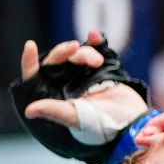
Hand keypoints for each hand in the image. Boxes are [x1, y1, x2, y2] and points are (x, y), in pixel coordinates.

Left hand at [19, 31, 147, 130]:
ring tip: (99, 62)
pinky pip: (95, 50)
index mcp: (55, 98)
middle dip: (64, 52)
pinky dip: (95, 42)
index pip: (35, 78)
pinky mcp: (102, 70)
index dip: (30, 62)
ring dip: (85, 53)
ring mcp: (84, 77)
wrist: (134, 122)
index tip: (30, 46)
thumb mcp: (77, 119)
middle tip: (74, 49)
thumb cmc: (104, 127)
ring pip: (76, 55)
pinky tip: (95, 35)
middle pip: (57, 61)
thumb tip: (29, 110)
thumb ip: (55, 111)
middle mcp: (66, 86)